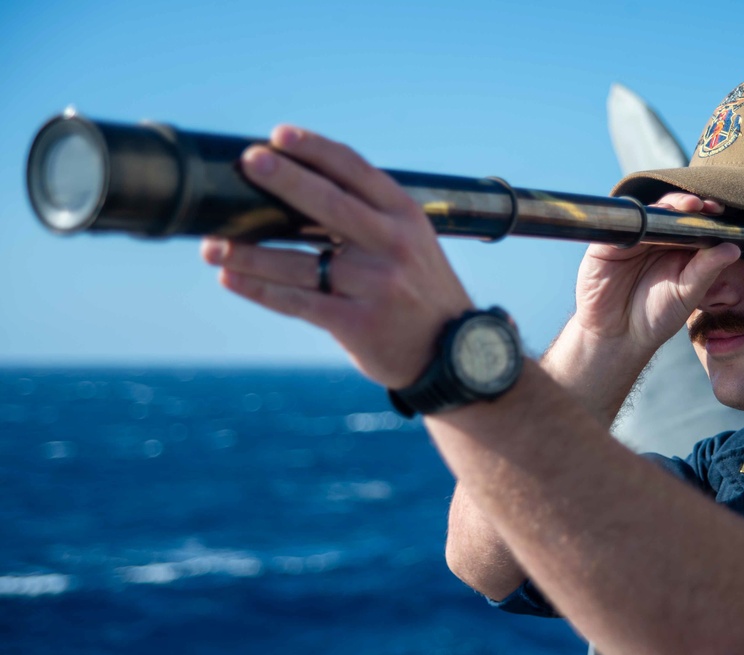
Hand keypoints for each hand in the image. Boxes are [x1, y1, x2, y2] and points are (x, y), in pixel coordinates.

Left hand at [201, 125, 473, 387]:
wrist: (454, 352)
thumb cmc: (419, 289)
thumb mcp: (412, 242)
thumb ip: (369, 216)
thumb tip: (297, 188)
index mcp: (405, 217)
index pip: (356, 171)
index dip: (316, 150)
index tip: (279, 135)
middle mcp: (392, 246)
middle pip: (328, 204)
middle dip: (284, 180)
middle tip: (247, 163)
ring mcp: (375, 286)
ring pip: (300, 261)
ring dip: (249, 251)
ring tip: (211, 242)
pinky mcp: (358, 324)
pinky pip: (298, 302)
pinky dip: (259, 289)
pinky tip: (231, 277)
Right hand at [572, 192, 740, 352]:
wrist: (619, 337)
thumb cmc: (655, 317)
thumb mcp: (687, 294)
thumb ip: (707, 270)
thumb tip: (735, 248)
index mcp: (678, 249)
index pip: (694, 223)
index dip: (707, 214)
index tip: (720, 211)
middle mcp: (655, 240)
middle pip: (672, 211)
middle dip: (688, 204)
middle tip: (703, 206)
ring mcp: (631, 240)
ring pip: (649, 213)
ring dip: (666, 207)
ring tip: (684, 208)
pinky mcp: (606, 245)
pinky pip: (621, 226)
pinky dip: (636, 220)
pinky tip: (651, 220)